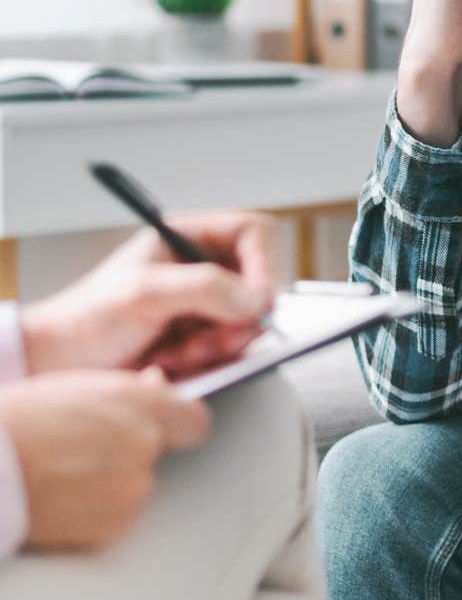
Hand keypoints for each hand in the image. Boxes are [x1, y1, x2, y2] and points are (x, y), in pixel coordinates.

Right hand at [0, 368, 211, 550]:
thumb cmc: (16, 422)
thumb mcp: (76, 387)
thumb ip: (129, 390)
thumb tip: (159, 387)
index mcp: (139, 404)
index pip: (194, 422)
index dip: (178, 426)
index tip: (166, 429)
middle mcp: (144, 445)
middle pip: (156, 455)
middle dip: (129, 453)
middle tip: (82, 450)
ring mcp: (132, 488)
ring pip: (135, 486)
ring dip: (112, 483)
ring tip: (63, 472)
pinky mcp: (114, 525)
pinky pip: (116, 517)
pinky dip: (96, 511)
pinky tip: (61, 497)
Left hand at [18, 211, 275, 376]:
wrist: (59, 364)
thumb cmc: (86, 319)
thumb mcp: (143, 294)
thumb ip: (204, 288)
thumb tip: (255, 299)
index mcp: (189, 238)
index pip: (254, 235)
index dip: (264, 264)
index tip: (255, 298)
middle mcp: (203, 268)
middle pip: (260, 284)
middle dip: (237, 318)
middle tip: (209, 336)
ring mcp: (206, 305)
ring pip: (249, 322)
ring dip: (218, 344)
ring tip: (177, 352)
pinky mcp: (205, 337)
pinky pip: (234, 350)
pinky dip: (210, 361)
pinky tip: (174, 361)